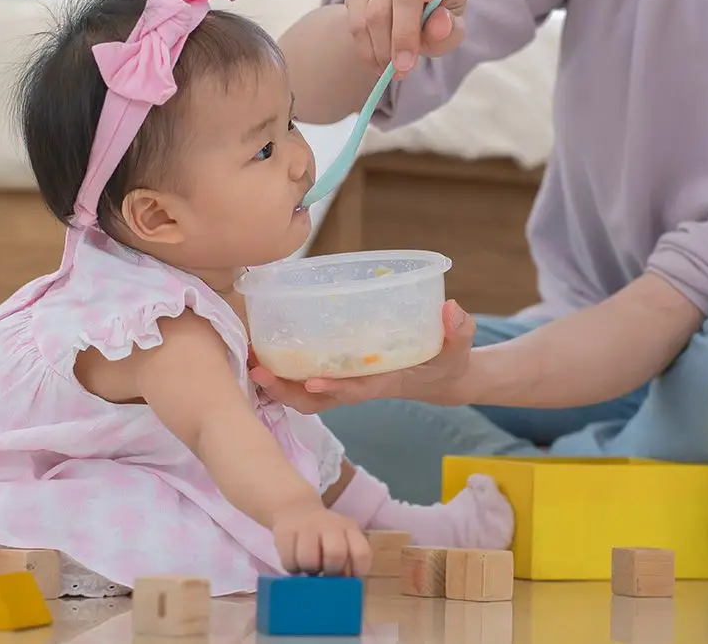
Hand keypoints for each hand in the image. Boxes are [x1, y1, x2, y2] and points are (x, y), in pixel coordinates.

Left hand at [250, 300, 475, 413]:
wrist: (440, 378)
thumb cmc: (447, 360)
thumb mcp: (457, 348)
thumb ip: (457, 331)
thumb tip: (451, 309)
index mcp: (385, 382)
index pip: (357, 389)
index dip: (335, 387)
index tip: (312, 381)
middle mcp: (360, 386)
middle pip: (318, 398)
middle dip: (288, 391)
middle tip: (258, 374)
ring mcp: (347, 384)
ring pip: (307, 395)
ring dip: (278, 386)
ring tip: (250, 367)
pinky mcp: (340, 375)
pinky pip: (307, 382)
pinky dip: (284, 375)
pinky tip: (261, 358)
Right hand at [272, 501, 372, 575]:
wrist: (295, 509)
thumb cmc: (323, 535)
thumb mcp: (341, 539)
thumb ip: (347, 560)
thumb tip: (342, 589)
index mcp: (349, 528)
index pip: (361, 553)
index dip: (356, 571)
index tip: (347, 577)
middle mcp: (330, 525)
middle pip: (336, 554)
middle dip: (330, 571)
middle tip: (324, 573)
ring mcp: (306, 526)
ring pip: (309, 560)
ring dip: (309, 571)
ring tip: (309, 568)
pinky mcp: (285, 531)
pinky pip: (289, 561)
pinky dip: (292, 568)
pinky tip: (295, 562)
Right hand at [346, 0, 468, 75]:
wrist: (406, 17)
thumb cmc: (434, 20)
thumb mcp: (450, 27)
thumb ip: (449, 29)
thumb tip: (439, 24)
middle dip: (402, 36)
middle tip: (404, 68)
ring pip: (375, 13)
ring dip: (383, 50)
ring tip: (394, 71)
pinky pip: (357, 24)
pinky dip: (367, 50)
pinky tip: (379, 64)